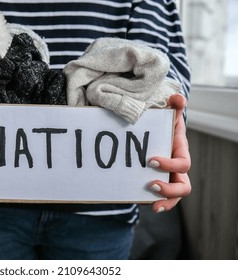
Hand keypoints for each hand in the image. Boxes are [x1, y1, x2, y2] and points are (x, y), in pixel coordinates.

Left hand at [148, 94, 191, 212]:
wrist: (152, 133)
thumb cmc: (161, 125)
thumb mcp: (167, 115)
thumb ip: (173, 105)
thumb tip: (178, 98)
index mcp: (179, 153)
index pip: (182, 165)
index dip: (170, 165)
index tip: (151, 161)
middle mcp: (176, 169)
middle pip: (183, 187)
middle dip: (170, 190)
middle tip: (152, 185)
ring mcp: (167, 178)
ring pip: (174, 196)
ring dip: (165, 202)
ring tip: (154, 205)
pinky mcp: (155, 183)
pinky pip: (158, 197)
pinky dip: (153, 202)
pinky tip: (140, 201)